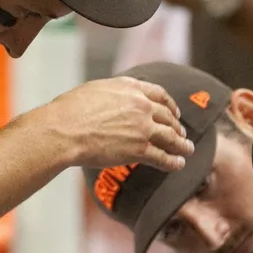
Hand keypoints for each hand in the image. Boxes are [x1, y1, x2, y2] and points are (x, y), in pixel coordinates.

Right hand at [43, 76, 193, 170]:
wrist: (64, 130)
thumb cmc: (69, 111)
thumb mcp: (94, 89)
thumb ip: (112, 93)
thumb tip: (113, 99)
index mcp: (130, 88)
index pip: (159, 94)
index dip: (170, 104)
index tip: (174, 112)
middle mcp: (141, 105)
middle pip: (167, 116)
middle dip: (177, 126)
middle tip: (181, 133)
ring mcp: (142, 128)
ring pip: (171, 136)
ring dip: (182, 144)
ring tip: (187, 149)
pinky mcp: (139, 149)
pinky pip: (163, 157)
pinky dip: (173, 162)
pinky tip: (178, 165)